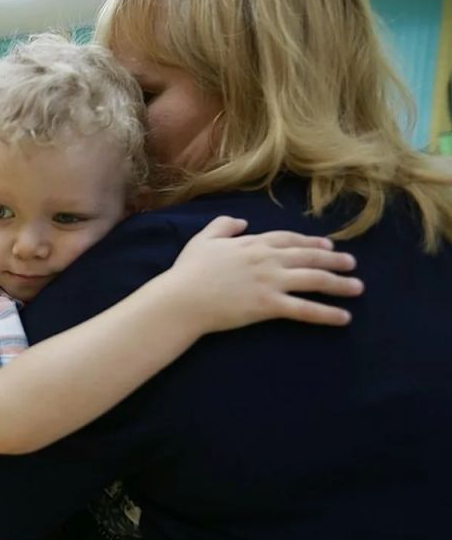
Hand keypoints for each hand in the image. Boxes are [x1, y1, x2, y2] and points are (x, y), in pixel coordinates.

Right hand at [161, 216, 362, 333]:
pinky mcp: (269, 305)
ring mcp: (271, 282)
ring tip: (357, 288)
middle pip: (309, 257)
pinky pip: (304, 309)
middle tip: (352, 264)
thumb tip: (242, 222)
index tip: (328, 246)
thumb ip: (223, 225)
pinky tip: (344, 317)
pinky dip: (327, 314)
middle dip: (334, 260)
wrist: (184, 298)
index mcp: (253, 243)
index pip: (290, 239)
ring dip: (339, 283)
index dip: (311, 242)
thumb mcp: (203, 239)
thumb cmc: (189, 270)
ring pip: (314, 280)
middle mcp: (268, 259)